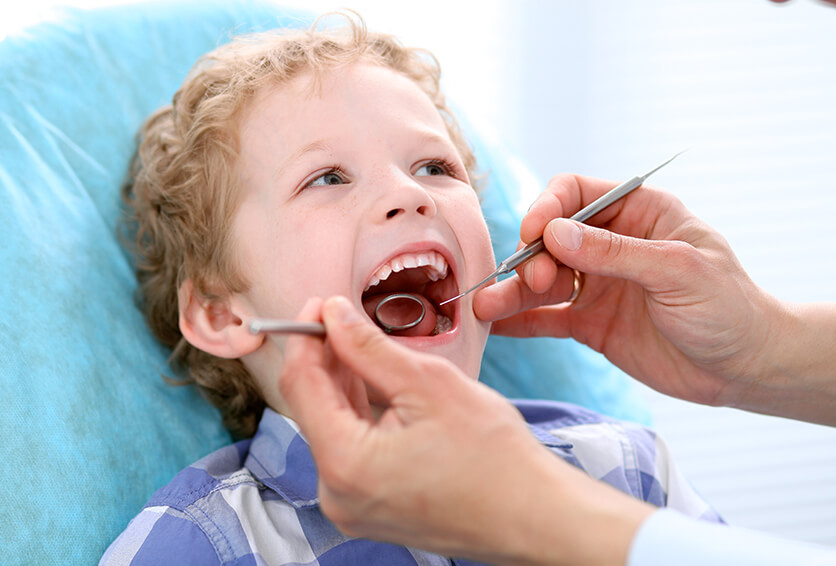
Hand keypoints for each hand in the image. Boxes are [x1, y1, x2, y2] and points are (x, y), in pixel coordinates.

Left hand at [279, 296, 650, 565]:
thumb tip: (332, 314)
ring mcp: (352, 507)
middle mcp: (336, 494)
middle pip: (312, 408)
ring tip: (362, 345)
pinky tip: (375, 384)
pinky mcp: (371, 509)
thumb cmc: (495, 457)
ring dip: (342, 384)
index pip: (300, 386)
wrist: (533, 516)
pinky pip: (351, 451)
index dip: (305, 338)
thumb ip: (369, 347)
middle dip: (325, 359)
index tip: (319, 305)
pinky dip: (359, 415)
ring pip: (332, 428)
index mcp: (345, 464)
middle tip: (342, 317)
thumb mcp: (429, 384)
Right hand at [474, 174, 779, 408]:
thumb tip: (554, 233)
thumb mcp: (677, 271)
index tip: (533, 233)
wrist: (744, 368)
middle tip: (532, 282)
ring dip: (513, 292)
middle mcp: (611, 245)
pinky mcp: (590, 323)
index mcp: (638, 214)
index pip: (575, 194)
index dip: (547, 208)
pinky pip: (547, 317)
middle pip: (551, 239)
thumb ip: (615, 252)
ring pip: (543, 280)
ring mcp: (598, 285)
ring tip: (485, 307)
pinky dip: (520, 321)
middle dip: (532, 257)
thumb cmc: (728, 308)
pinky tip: (495, 326)